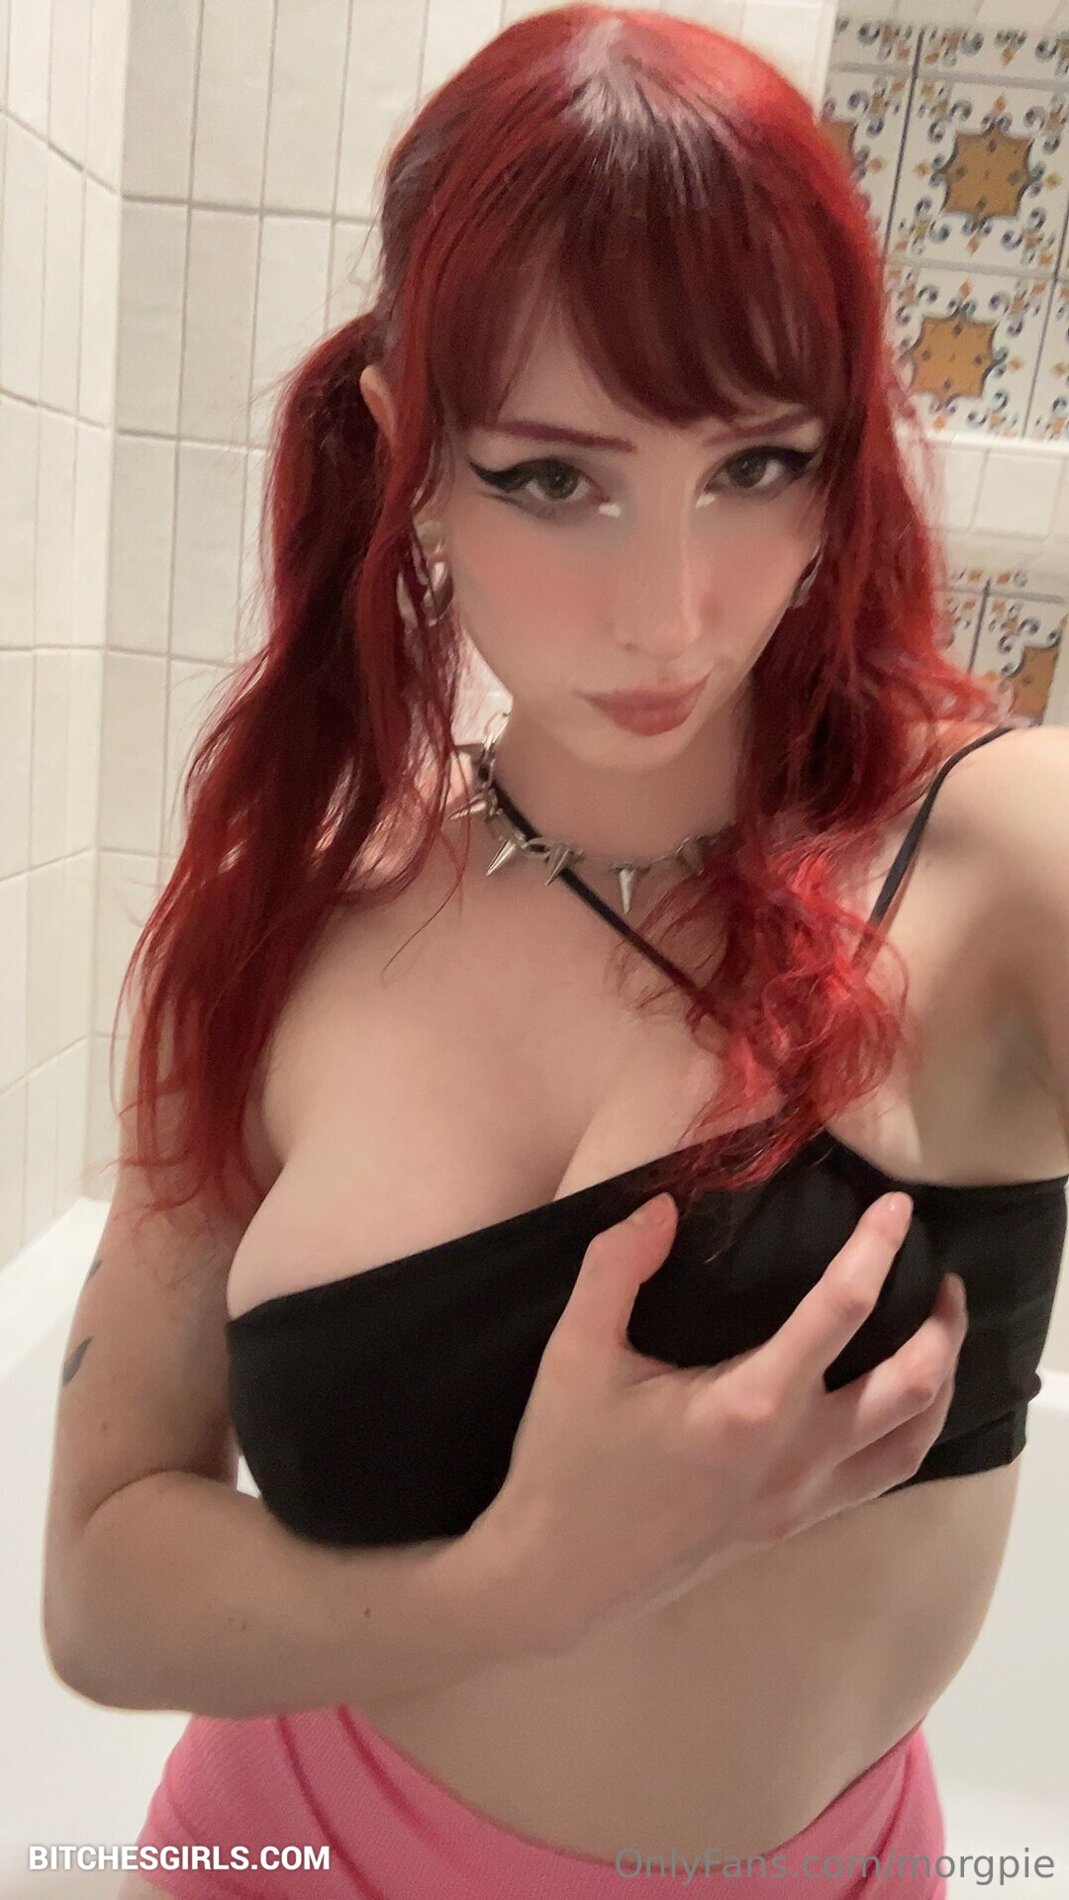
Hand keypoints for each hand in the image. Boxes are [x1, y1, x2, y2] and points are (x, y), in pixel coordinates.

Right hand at [470, 1188, 965, 1650]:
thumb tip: (664, 1206)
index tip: (895, 1207)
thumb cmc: (565, 1464)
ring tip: (938, 1334)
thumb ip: (616, 1266)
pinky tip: (893, 1403)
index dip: (875, 1249)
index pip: (841, 1310)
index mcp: (748, 1405)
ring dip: (940, 1380)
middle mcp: (794, 1453)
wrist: (556, 1579)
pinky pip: (880, 1475)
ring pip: (913, 1438)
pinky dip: (909, 1430)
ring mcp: (801, 1496)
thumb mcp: (574, 1352)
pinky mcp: (793, 1523)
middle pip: (911, 1383)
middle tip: (941, 1275)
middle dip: (941, 1324)